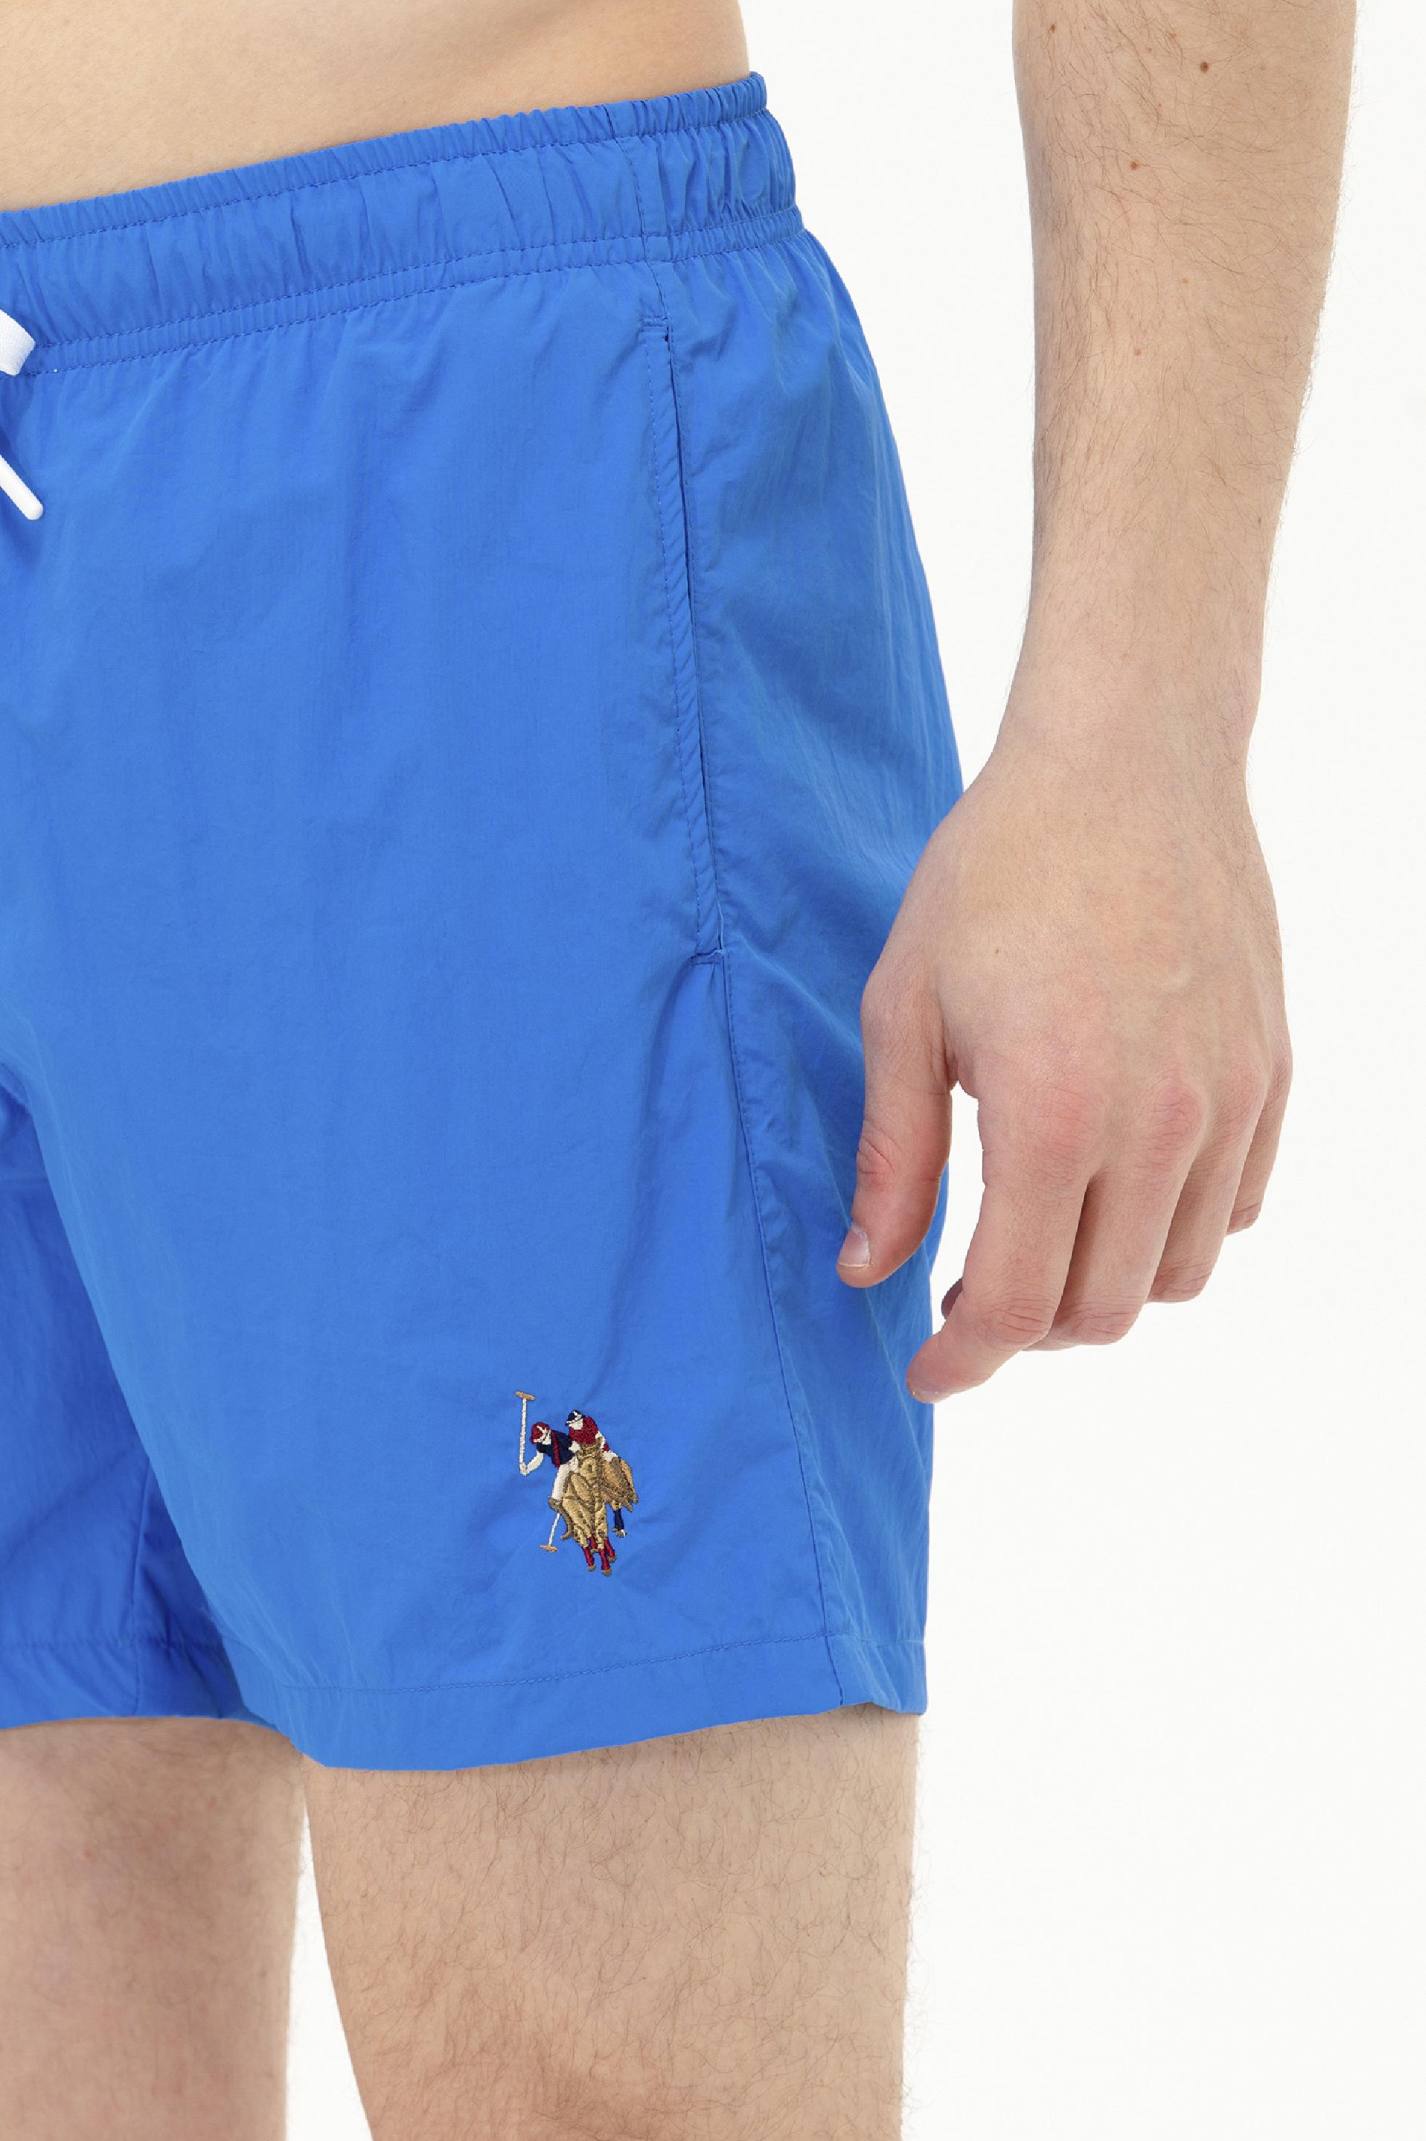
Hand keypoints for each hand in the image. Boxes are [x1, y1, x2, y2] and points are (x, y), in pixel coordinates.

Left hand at [838, 724, 1289, 1400]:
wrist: (1127, 766)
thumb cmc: (997, 873)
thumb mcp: (905, 1006)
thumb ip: (893, 1154)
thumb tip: (867, 1270)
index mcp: (1054, 1116)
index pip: (1018, 1303)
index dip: (964, 1362)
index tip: (925, 1375)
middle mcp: (1160, 1126)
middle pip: (1101, 1309)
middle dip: (1027, 1329)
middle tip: (967, 1292)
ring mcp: (1231, 1102)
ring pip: (1178, 1272)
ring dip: (1104, 1286)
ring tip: (1042, 1235)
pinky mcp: (1272, 1073)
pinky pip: (1237, 1206)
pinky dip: (1177, 1227)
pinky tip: (1116, 1182)